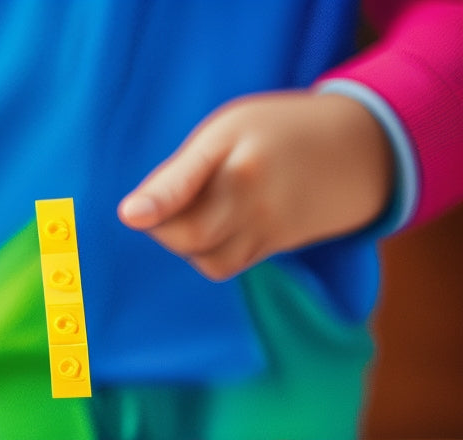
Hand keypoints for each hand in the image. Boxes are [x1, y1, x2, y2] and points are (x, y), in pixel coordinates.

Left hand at [118, 90, 393, 280]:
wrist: (353, 153)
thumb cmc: (274, 134)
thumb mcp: (227, 130)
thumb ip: (180, 172)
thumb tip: (132, 214)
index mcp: (237, 153)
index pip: (188, 184)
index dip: (157, 202)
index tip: (129, 214)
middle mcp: (254, 197)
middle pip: (192, 235)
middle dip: (164, 227)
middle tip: (164, 203)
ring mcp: (268, 228)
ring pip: (206, 258)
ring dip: (186, 244)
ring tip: (198, 210)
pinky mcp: (272, 249)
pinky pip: (224, 266)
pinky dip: (206, 254)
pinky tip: (215, 227)